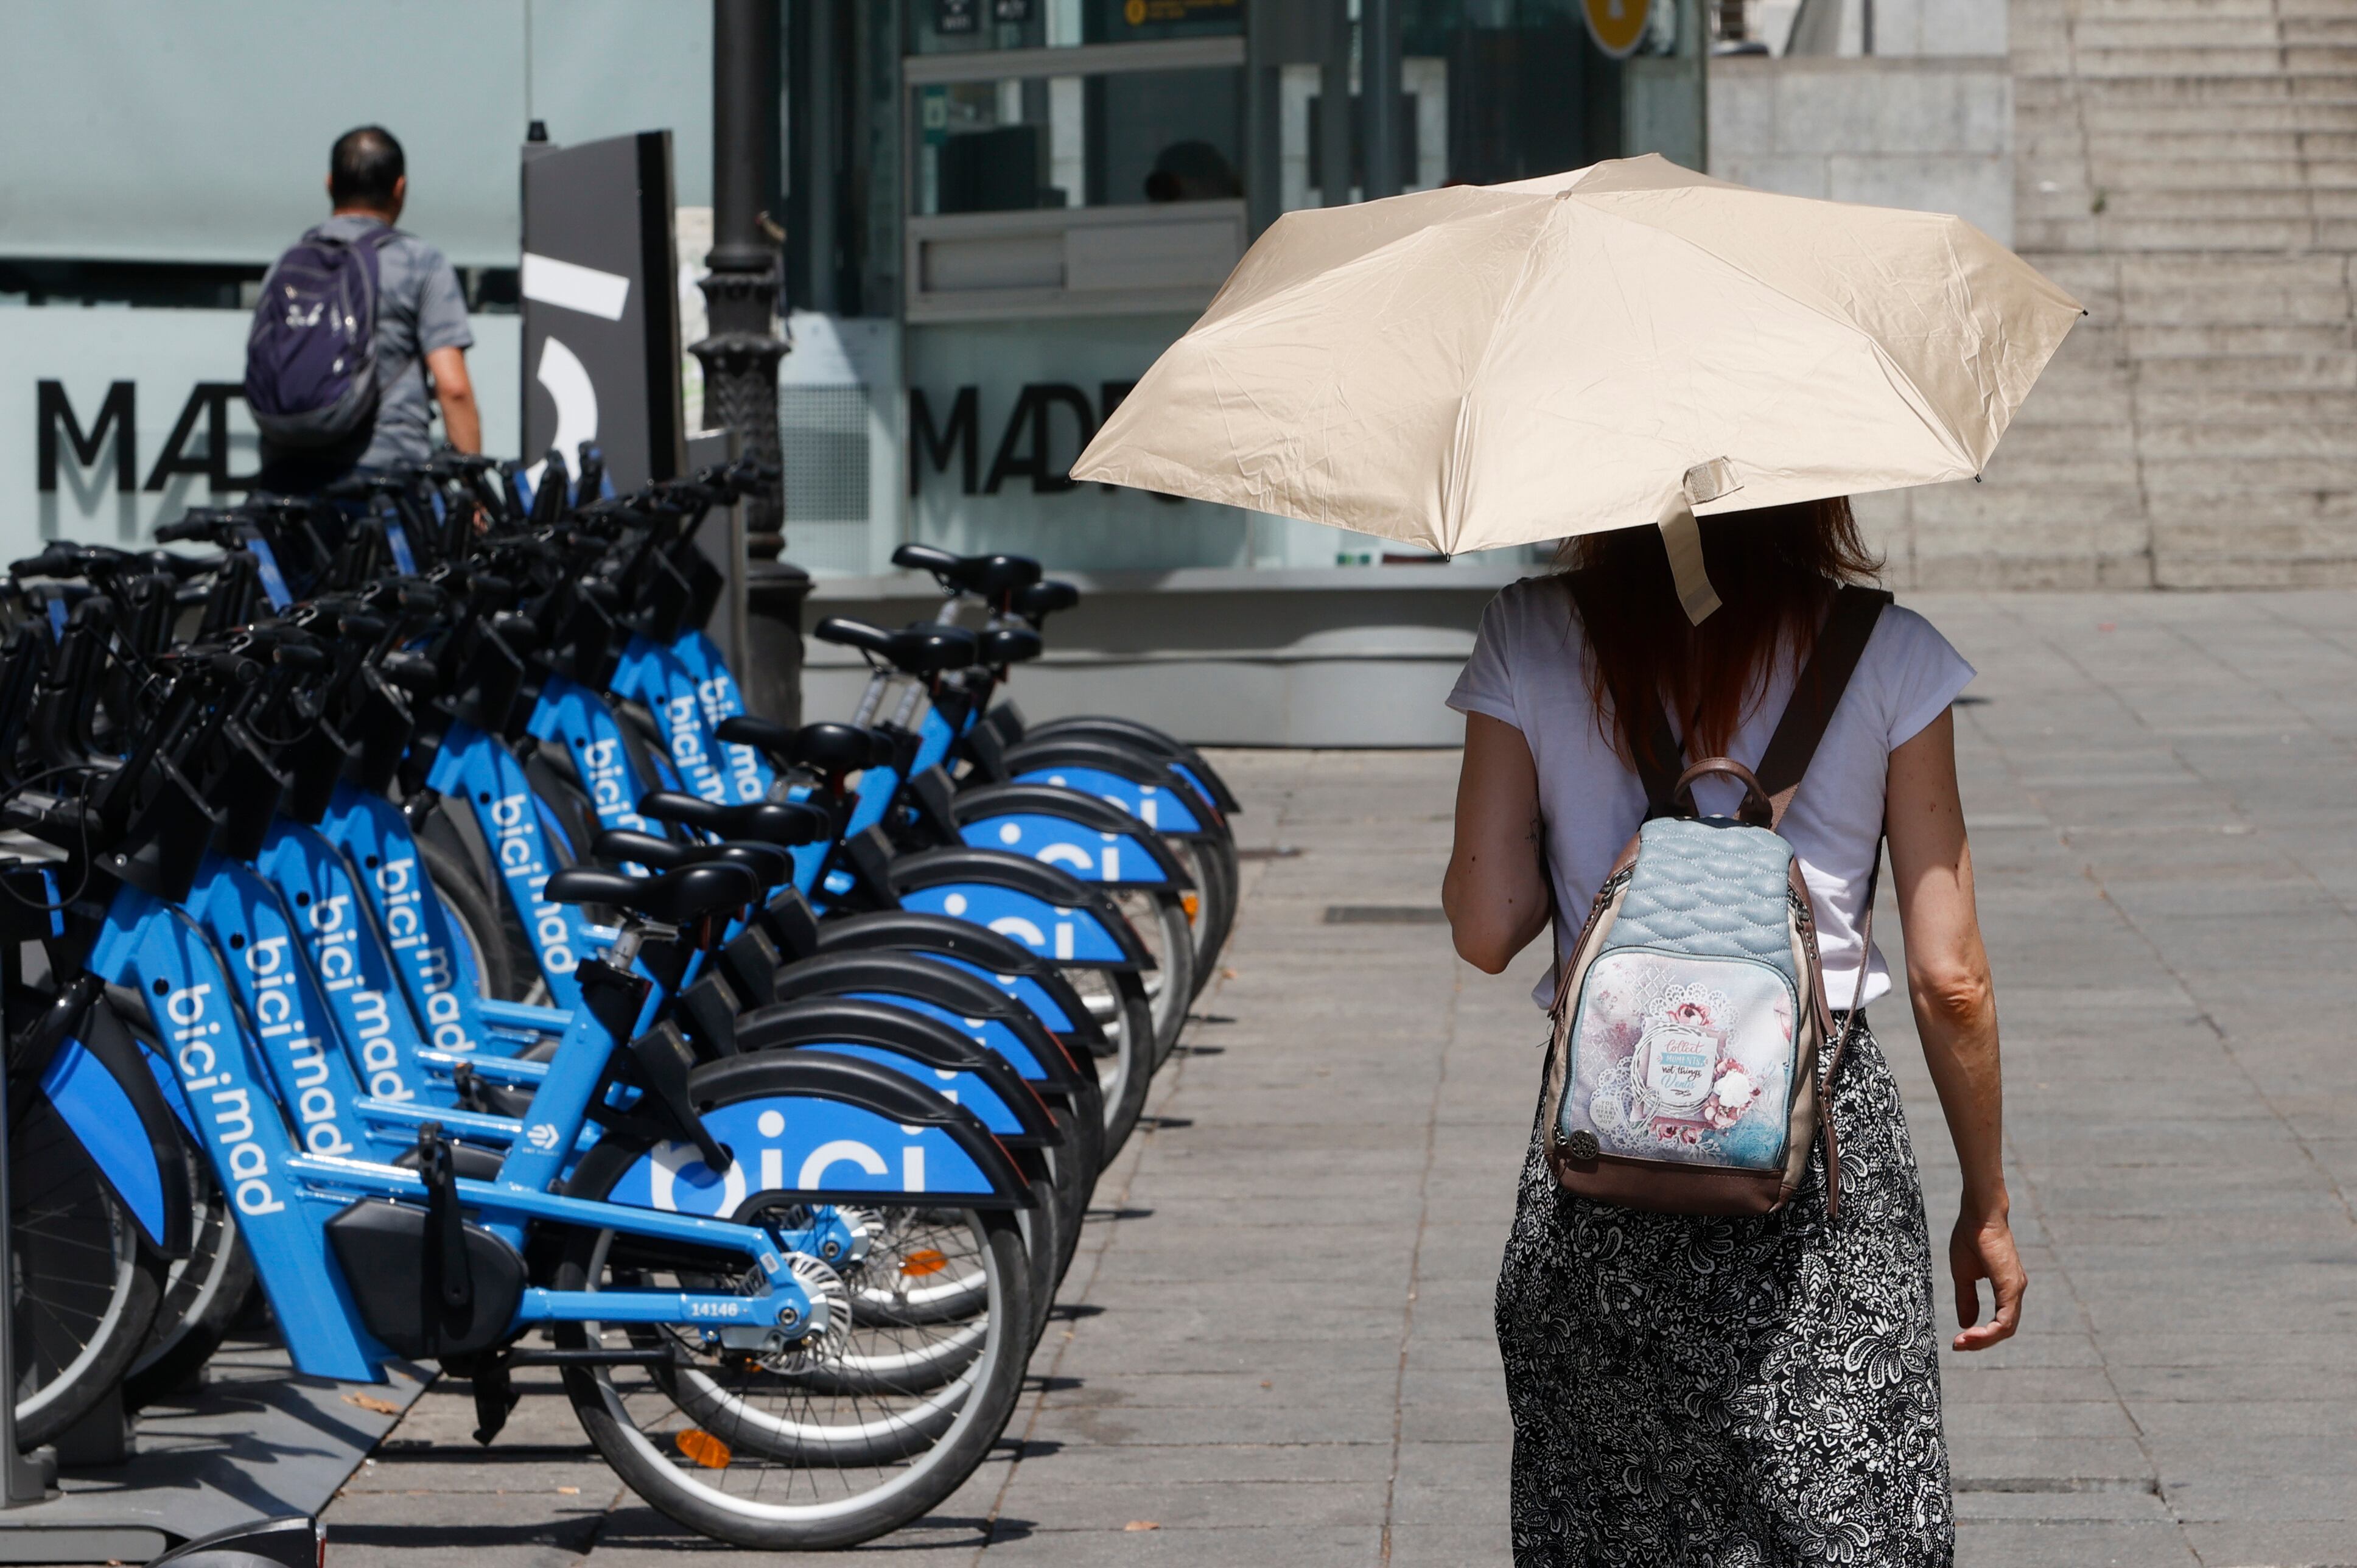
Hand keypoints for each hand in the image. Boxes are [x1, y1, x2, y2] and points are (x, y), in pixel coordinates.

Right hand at [1949, 1206, 2024, 1350]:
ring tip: (1962, 1342)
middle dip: (1981, 1342)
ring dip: (1984, 1340)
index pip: (1999, 1322)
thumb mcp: (1964, 1274)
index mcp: (2006, 1289)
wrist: (1979, 1215)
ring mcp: (2016, 1289)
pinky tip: (1972, 1334)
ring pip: (2006, 1328)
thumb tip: (1966, 1323)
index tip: (1958, 1340)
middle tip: (1958, 1345)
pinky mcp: (2012, 1286)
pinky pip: (2006, 1319)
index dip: (1980, 1334)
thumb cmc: (1970, 1238)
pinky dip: (1990, 1331)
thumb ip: (1967, 1299)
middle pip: (2004, 1330)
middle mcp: (2015, 1291)